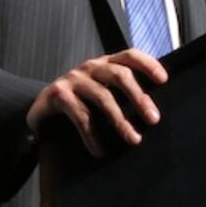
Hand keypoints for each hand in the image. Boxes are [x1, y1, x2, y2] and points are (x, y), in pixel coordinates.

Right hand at [25, 49, 167, 157]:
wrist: (41, 110)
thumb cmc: (79, 102)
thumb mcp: (101, 92)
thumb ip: (122, 94)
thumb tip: (154, 111)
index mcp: (105, 64)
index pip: (129, 55)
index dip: (147, 64)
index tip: (163, 80)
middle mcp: (90, 68)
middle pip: (120, 75)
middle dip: (139, 97)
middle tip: (154, 119)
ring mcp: (73, 79)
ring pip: (103, 96)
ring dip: (120, 120)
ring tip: (133, 139)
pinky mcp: (59, 94)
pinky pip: (81, 116)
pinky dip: (92, 136)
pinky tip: (100, 151)